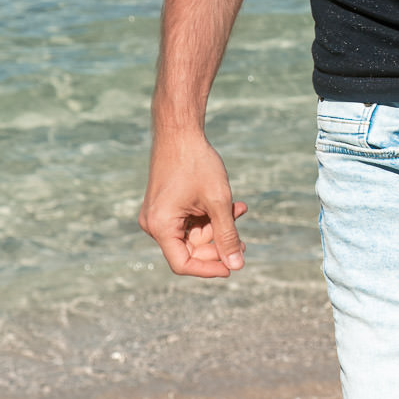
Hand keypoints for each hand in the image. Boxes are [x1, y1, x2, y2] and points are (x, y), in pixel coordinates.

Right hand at [139, 130, 247, 278]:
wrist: (180, 130)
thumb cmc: (197, 162)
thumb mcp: (218, 201)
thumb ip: (227, 235)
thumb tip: (237, 265)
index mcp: (161, 226)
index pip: (183, 263)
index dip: (209, 269)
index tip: (232, 266)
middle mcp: (154, 224)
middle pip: (190, 249)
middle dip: (218, 243)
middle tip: (244, 240)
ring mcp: (159, 214)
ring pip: (193, 234)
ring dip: (218, 225)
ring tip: (240, 208)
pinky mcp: (166, 205)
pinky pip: (190, 220)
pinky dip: (209, 215)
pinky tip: (232, 204)